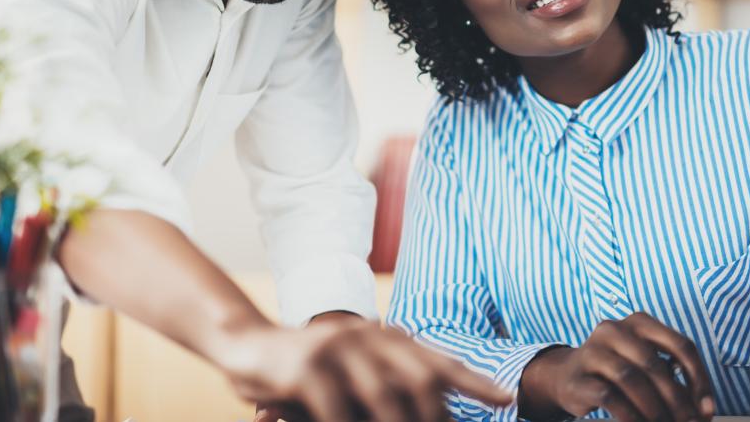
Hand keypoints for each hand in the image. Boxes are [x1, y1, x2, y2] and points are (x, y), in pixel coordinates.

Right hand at [224, 319, 510, 421]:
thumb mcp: (352, 371)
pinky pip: (337, 411)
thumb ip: (387, 386)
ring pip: (383, 398)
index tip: (504, 400)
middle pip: (420, 379)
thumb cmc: (307, 368)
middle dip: (435, 417)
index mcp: (385, 337)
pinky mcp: (306, 368)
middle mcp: (367, 335)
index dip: (474, 381)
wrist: (245, 344)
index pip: (438, 360)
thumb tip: (432, 412)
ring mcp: (336, 348)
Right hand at [518, 312, 713, 421]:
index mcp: (640, 322)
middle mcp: (615, 329)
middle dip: (677, 400)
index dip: (699, 379)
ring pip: (631, 378)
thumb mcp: (646, 365)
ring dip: (654, 409)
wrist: (568, 376)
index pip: (681, 345)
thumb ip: (674, 380)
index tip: (707, 408)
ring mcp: (593, 350)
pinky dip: (631, 415)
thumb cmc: (617, 372)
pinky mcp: (579, 376)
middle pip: (654, 364)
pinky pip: (609, 396)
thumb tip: (704, 412)